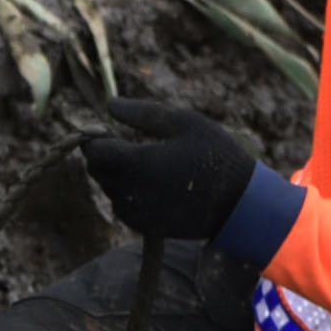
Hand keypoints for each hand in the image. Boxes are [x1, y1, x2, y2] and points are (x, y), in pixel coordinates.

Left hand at [80, 95, 254, 243]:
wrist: (237, 203)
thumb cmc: (215, 155)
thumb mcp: (184, 123)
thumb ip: (142, 113)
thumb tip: (109, 104)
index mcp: (139, 162)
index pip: (93, 150)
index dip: (96, 137)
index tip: (112, 130)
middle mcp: (131, 191)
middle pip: (96, 170)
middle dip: (106, 155)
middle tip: (132, 144)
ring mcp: (136, 213)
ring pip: (108, 188)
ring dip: (117, 174)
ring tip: (150, 164)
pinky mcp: (143, 227)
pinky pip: (121, 206)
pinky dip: (128, 193)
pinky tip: (154, 184)